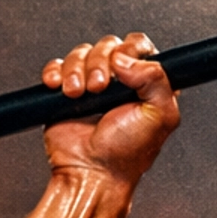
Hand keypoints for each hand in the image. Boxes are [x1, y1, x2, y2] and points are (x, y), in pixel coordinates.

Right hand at [40, 31, 178, 186]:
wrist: (91, 172)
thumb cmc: (126, 154)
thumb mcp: (160, 116)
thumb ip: (157, 79)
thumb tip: (128, 59)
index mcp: (147, 85)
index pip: (138, 46)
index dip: (129, 50)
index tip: (124, 69)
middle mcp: (121, 83)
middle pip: (108, 45)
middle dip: (100, 63)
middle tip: (100, 89)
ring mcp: (93, 85)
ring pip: (82, 53)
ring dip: (77, 71)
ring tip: (79, 94)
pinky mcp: (67, 91)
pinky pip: (59, 65)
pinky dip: (57, 73)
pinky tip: (62, 90)